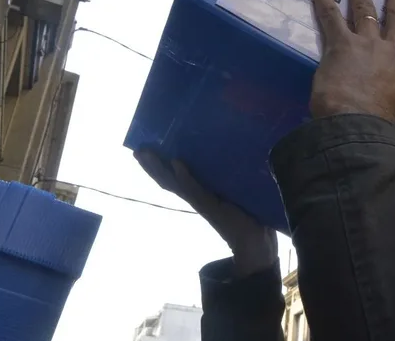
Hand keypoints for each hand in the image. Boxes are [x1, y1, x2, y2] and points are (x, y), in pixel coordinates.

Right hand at [136, 150, 277, 276]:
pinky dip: (185, 178)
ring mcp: (202, 203)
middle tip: (137, 150)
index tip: (145, 151)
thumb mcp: (234, 192)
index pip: (175, 179)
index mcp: (200, 194)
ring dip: (159, 168)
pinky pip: (195, 190)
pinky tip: (176, 163)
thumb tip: (230, 153)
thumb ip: (226, 179)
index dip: (160, 166)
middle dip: (152, 166)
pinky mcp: (212, 208)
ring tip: (145, 154)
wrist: (257, 243)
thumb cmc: (249, 217)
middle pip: (168, 181)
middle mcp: (197, 198)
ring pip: (175, 184)